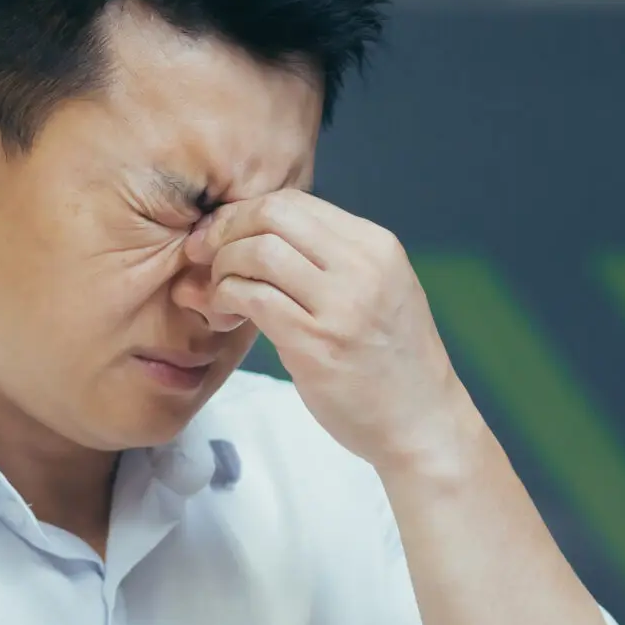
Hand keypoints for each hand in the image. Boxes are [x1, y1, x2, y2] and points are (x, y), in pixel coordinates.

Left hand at [186, 191, 475, 474]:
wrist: (422, 423)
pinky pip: (253, 297)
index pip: (295, 201)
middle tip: (203, 255)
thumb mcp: (376, 292)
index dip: (245, 213)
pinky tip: (224, 314)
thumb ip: (326, 262)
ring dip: (222, 268)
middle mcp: (362, 266)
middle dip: (225, 230)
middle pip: (272, 215)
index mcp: (377, 246)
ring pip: (257, 252)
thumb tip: (250, 237)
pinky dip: (225, 298)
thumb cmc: (391, 362)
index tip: (221, 236)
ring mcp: (341, 304)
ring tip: (219, 294)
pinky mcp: (316, 343)